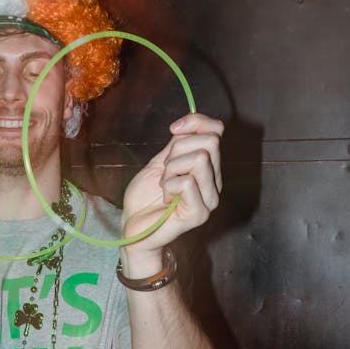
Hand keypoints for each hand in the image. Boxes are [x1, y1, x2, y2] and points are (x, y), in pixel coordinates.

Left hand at [121, 113, 222, 254]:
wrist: (133, 226)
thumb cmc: (145, 198)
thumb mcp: (161, 162)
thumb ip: (177, 144)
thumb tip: (189, 122)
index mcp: (209, 168)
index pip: (216, 131)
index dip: (195, 122)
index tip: (172, 130)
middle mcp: (215, 182)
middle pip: (210, 141)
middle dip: (178, 150)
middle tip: (165, 170)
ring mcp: (210, 199)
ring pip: (199, 159)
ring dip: (171, 169)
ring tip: (164, 186)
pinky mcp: (200, 213)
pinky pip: (187, 182)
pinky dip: (169, 185)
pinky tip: (166, 199)